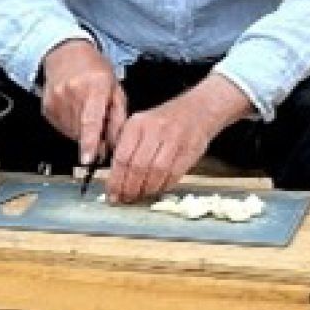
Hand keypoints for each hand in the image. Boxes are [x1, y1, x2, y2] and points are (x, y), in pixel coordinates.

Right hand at [37, 40, 124, 173]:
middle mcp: (72, 92)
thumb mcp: (116, 89)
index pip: (91, 120)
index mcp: (94, 87)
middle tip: (101, 126)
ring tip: (87, 112)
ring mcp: (56, 100)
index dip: (90, 142)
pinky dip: (71, 126)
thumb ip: (118, 118)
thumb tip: (115, 144)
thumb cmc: (94, 70)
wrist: (66, 53)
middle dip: (94, 137)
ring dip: (82, 132)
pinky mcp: (47, 107)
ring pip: (72, 132)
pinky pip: (62, 128)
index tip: (88, 158)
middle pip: (83, 131)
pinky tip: (75, 111)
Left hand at [101, 77, 255, 204]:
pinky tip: (155, 190)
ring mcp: (175, 140)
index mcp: (137, 123)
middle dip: (129, 188)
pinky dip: (162, 186)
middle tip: (124, 198)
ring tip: (138, 196)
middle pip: (138, 167)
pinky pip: (173, 175)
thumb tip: (113, 176)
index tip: (111, 193)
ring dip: (145, 190)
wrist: (198, 110)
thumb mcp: (140, 124)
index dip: (115, 180)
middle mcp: (155, 130)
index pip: (122, 157)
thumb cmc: (163, 121)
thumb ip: (125, 145)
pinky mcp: (190, 151)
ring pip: (156, 173)